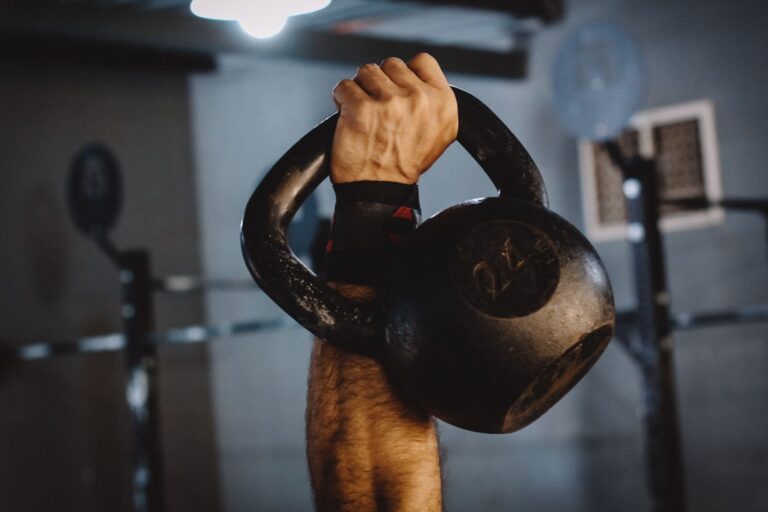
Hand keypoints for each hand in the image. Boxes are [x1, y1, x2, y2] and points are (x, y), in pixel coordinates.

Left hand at [330, 53, 457, 184]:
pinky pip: (344, 86)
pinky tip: (349, 117)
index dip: (406, 73)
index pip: (423, 61)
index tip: (398, 90)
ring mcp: (390, 102)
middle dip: (381, 83)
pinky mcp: (361, 108)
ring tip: (364, 114)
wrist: (379, 191)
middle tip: (379, 110)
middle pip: (392, 64)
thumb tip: (417, 77)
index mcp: (443, 103)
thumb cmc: (404, 164)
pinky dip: (342, 100)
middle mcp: (420, 99)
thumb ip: (432, 101)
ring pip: (367, 71)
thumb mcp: (438, 132)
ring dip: (361, 89)